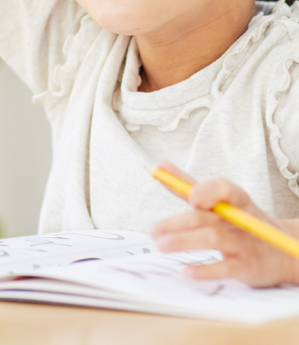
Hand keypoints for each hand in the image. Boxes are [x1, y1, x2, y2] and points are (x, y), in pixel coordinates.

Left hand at [151, 162, 298, 286]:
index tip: (190, 198)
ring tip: (161, 245)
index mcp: (236, 200)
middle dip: (177, 223)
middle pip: (207, 217)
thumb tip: (159, 166)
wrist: (283, 251)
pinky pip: (225, 267)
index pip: (224, 188)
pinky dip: (205, 269)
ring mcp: (245, 243)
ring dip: (184, 241)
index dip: (206, 191)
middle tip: (154, 230)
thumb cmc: (242, 222)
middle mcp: (240, 219)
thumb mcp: (220, 201)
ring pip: (213, 239)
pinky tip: (186, 270)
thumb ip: (188, 185)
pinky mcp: (248, 267)